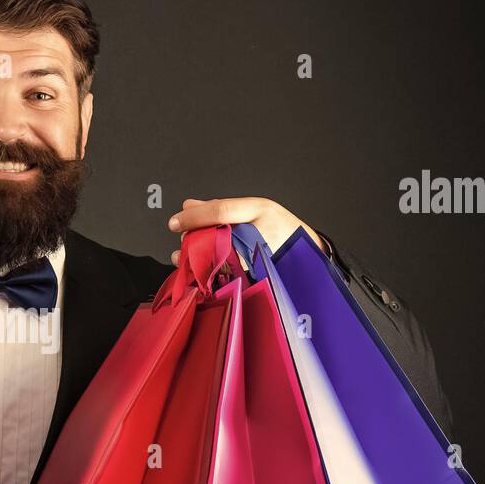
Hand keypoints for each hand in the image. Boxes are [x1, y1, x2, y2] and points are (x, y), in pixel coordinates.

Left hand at [166, 197, 323, 266]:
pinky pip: (228, 278)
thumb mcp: (254, 210)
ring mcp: (260, 256)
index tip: (174, 223)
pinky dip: (211, 276)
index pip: (220, 210)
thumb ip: (221, 208)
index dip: (194, 217)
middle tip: (184, 243)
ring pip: (219, 259)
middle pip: (215, 237)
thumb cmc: (281, 230)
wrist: (309, 255)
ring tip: (188, 260)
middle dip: (194, 241)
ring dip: (198, 260)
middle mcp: (260, 231)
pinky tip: (201, 275)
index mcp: (259, 209)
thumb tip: (189, 205)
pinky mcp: (258, 278)